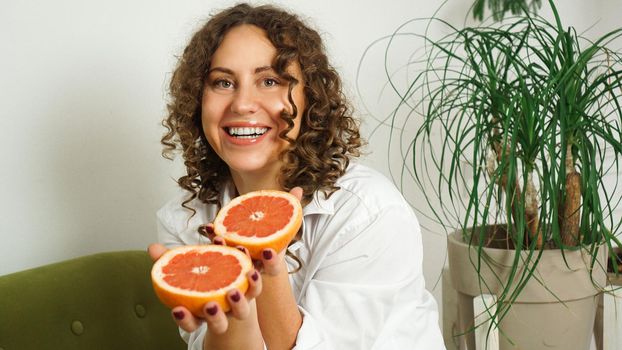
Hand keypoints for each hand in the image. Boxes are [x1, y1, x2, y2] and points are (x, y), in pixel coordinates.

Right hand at [147, 243, 261, 334]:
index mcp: (200, 313)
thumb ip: (169, 260)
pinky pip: (255, 286)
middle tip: (211, 305)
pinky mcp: (251, 289)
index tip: (177, 309)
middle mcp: (221, 313)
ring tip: (234, 290)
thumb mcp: (184, 266)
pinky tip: (250, 266)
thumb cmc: (200, 273)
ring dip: (239, 302)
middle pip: (218, 324)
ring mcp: (238, 304)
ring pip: (242, 311)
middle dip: (215, 317)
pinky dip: (254, 278)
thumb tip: (152, 248)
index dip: (183, 319)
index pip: (190, 323)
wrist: (227, 273)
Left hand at [198, 186, 303, 276]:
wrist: (257, 249)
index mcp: (271, 264)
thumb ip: (290, 208)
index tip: (268, 250)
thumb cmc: (271, 236)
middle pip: (249, 272)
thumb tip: (299, 189)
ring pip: (229, 266)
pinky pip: (217, 251)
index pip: (273, 268)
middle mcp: (254, 270)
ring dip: (224, 252)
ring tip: (219, 239)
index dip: (272, 261)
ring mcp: (238, 267)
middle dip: (245, 260)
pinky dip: (211, 239)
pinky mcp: (223, 257)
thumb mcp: (282, 223)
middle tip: (241, 248)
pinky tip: (208, 226)